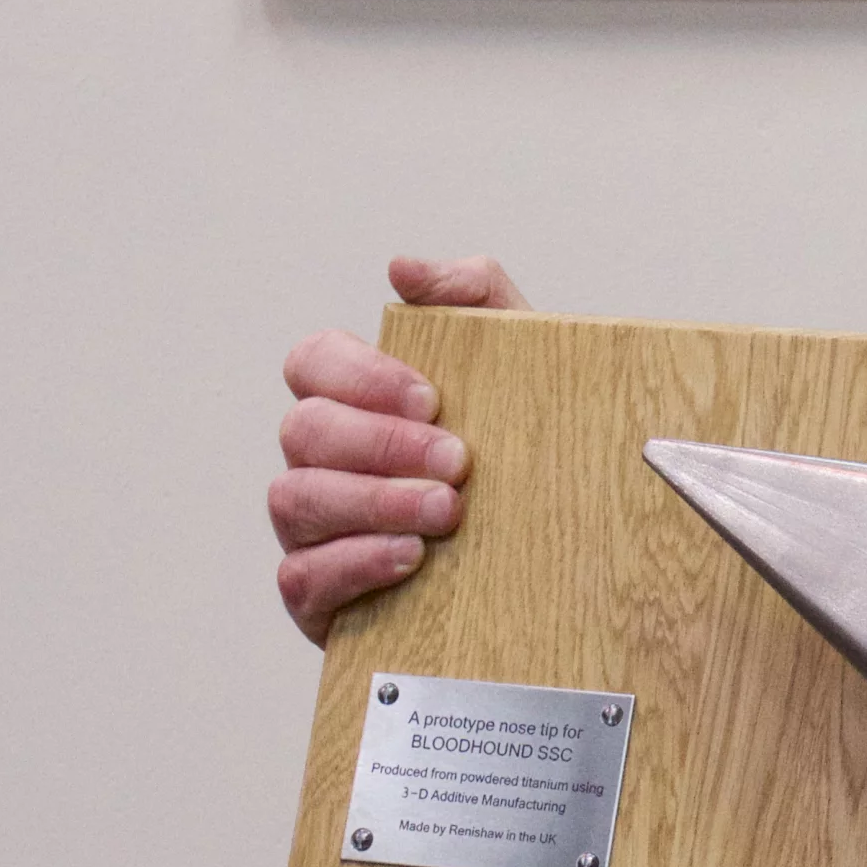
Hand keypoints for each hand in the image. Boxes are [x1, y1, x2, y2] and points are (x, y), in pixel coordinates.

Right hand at [270, 254, 529, 645]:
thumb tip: (403, 268)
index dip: (360, 374)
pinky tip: (412, 559)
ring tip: (448, 512)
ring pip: (296, 500)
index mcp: (356, 401)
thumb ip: (473, 297)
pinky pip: (302, 577)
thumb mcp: (523, 365)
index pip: (312, 361)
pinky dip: (354, 563)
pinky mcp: (320, 598)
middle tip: (459, 461)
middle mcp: (321, 461)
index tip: (432, 396)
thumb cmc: (528, 455)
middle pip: (303, 430)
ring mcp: (313, 530)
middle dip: (381, 443)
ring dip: (375, 501)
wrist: (569, 562)